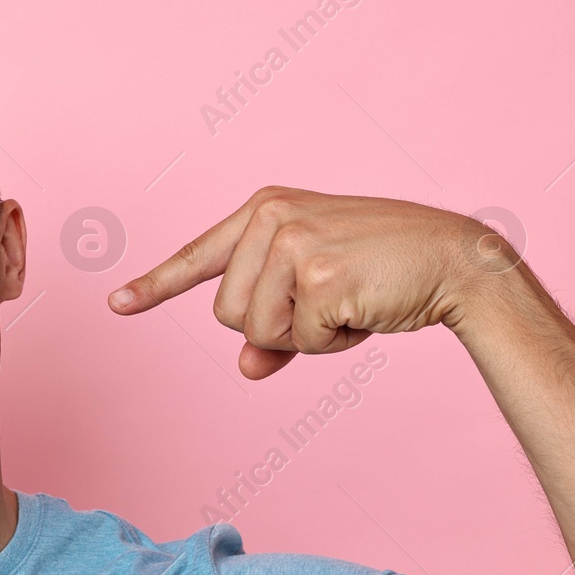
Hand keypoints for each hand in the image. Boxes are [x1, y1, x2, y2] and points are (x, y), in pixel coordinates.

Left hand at [106, 186, 514, 378]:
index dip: (156, 286)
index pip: (198, 256)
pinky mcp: (317, 276)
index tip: (117, 304)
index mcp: (265, 208)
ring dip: (303, 337)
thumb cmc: (384, 273)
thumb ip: (273, 327)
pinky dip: (333, 342)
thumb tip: (244, 367)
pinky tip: (365, 309)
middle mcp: (271, 217)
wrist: (457, 261)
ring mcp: (292, 243)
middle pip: (226, 316)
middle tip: (331, 300)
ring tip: (348, 301)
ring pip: (254, 332)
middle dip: (276, 328)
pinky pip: (298, 342)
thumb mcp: (319, 294)